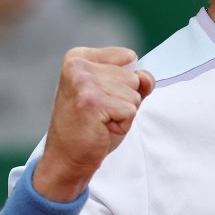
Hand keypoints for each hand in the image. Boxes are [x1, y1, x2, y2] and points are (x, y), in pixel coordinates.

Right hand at [34, 47, 154, 201]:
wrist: (67, 157)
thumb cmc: (91, 126)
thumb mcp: (115, 94)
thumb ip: (135, 80)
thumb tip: (146, 78)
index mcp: (79, 57)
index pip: (129, 58)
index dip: (125, 83)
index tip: (100, 97)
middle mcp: (78, 65)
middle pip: (133, 77)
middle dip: (124, 100)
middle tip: (100, 113)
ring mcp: (83, 82)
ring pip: (134, 94)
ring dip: (123, 113)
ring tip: (100, 121)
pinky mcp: (91, 102)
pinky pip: (131, 110)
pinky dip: (123, 124)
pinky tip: (101, 128)